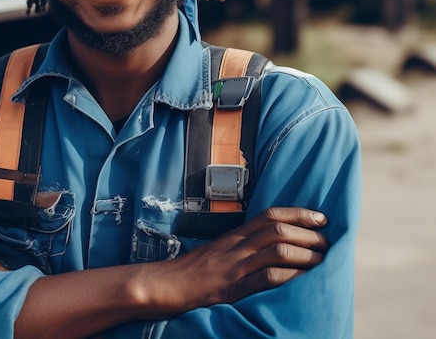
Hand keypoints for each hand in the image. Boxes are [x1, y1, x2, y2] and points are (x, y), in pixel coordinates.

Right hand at [142, 206, 328, 314]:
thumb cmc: (197, 268)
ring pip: (277, 250)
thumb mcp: (221, 250)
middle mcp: (238, 245)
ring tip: (322, 260)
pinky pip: (266, 277)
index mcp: (236, 234)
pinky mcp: (234, 286)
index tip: (321, 216)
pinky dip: (289, 276)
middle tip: (328, 241)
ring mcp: (236, 265)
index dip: (298, 212)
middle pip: (278, 229)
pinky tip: (302, 279)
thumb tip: (273, 244)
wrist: (170, 283)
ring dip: (305, 254)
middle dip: (308, 233)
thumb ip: (244, 245)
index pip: (270, 215)